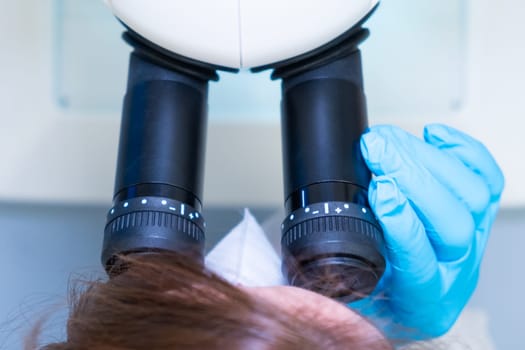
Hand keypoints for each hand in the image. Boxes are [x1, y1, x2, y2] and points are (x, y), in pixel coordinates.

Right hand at [351, 124, 503, 339]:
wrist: (408, 301)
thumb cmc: (381, 295)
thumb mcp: (349, 290)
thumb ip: (334, 265)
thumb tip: (309, 229)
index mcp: (421, 299)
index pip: (422, 263)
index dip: (402, 223)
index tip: (376, 189)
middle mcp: (455, 271)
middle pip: (451, 222)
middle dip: (411, 175)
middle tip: (375, 146)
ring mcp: (473, 241)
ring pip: (470, 196)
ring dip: (427, 159)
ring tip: (388, 140)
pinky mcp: (479, 215)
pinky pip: (487, 178)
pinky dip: (462, 150)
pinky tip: (432, 137)